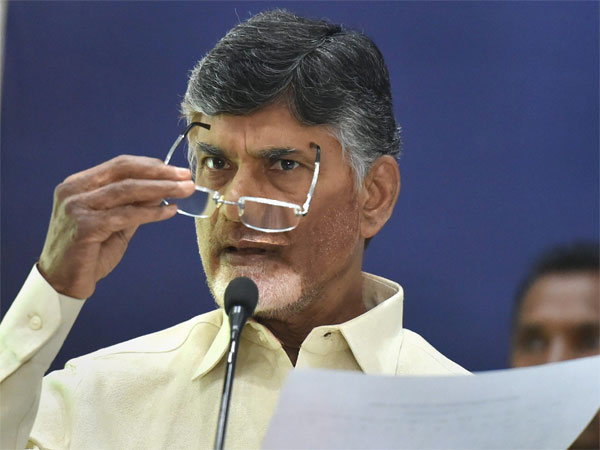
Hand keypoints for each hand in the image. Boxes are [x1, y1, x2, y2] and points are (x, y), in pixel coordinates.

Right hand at [38, 155, 194, 298]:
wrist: (64, 282)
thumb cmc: (89, 252)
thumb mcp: (117, 223)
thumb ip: (136, 205)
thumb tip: (163, 190)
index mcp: (79, 184)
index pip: (119, 165)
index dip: (150, 166)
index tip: (176, 170)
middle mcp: (74, 191)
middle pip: (124, 172)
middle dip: (159, 173)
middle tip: (186, 176)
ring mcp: (77, 207)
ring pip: (127, 190)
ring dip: (161, 188)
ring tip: (185, 190)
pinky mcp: (85, 226)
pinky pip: (126, 215)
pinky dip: (152, 212)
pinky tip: (170, 212)